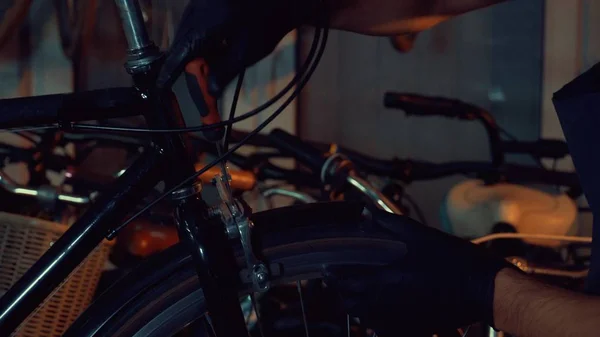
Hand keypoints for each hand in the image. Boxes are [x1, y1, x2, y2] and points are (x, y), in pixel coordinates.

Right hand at [156, 0, 320, 91]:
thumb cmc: (268, 21)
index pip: (178, 56)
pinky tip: (225, 44)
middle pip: (182, 46)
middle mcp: (196, 12)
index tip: (162, 88)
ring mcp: (200, 4)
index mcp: (201, 25)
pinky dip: (207, 41)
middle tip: (206, 84)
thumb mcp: (246, 53)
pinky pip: (198, 25)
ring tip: (223, 60)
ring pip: (190, 36)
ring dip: (201, 54)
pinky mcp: (207, 3)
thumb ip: (224, 73)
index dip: (170, 75)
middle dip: (193, 67)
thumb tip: (210, 91)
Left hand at [325, 208, 510, 335]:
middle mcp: (390, 301)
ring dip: (357, 306)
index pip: (348, 281)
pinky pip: (384, 327)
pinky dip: (376, 318)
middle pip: (352, 304)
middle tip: (341, 283)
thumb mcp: (421, 234)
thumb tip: (366, 214)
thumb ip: (390, 224)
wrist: (482, 287)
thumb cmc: (453, 259)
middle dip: (343, 294)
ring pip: (366, 318)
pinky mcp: (413, 326)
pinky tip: (380, 308)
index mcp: (388, 277)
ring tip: (357, 295)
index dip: (334, 277)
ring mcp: (401, 317)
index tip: (328, 270)